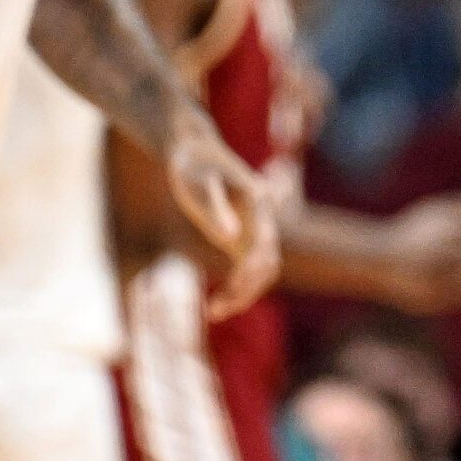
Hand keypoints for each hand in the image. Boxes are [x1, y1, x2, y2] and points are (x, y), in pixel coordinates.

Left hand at [165, 104, 279, 320]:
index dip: (248, 272)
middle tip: (215, 309)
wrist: (192, 148)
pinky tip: (214, 303)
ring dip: (244, 294)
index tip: (227, 291)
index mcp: (257, 202)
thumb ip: (214, 208)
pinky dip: (237, 288)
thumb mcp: (196, 183)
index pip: (263, 246)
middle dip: (247, 290)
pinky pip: (248, 268)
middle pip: (268, 264)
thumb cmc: (191, 163)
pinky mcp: (242, 236)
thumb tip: (230, 239)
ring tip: (213, 312)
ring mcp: (254, 227)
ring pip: (262, 270)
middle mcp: (262, 217)